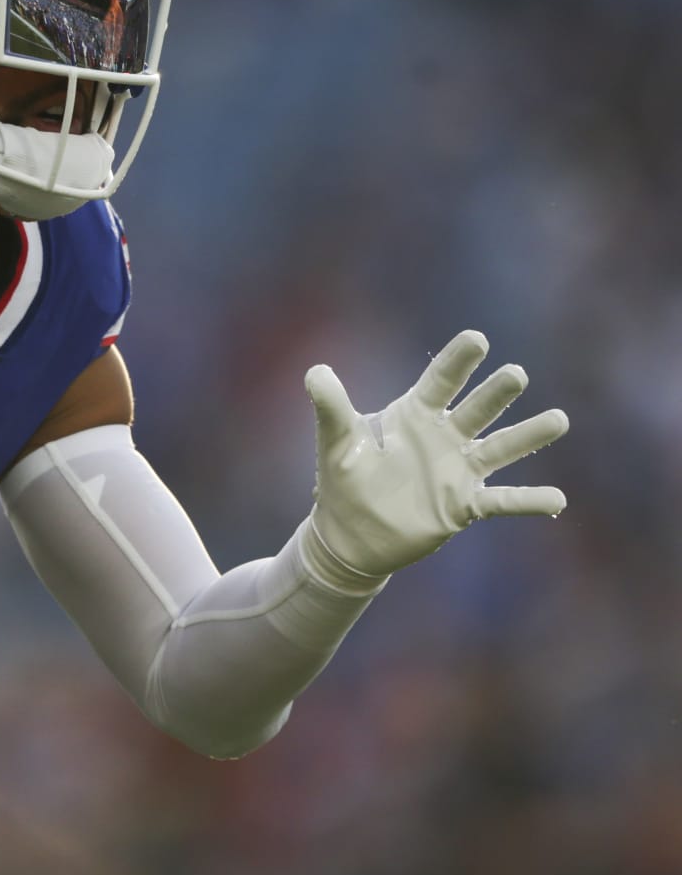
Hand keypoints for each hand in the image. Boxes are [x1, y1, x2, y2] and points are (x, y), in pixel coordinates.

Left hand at [305, 330, 568, 578]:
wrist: (350, 535)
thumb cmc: (343, 482)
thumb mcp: (336, 443)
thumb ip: (332, 408)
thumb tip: (315, 372)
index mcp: (414, 415)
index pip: (441, 381)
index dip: (458, 361)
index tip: (477, 339)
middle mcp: (443, 437)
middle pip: (476, 409)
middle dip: (495, 392)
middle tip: (516, 373)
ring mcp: (458, 470)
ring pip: (501, 448)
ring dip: (529, 435)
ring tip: (558, 419)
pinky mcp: (465, 505)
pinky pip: (503, 501)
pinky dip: (529, 500)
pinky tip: (558, 498)